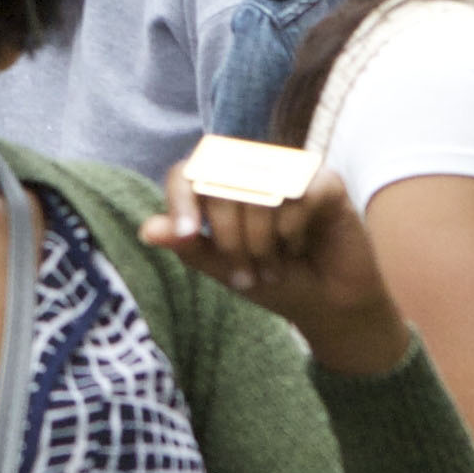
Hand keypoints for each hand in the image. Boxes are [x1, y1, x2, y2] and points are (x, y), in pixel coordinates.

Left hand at [142, 163, 408, 375]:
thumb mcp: (224, 268)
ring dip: (262, 242)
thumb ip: (189, 246)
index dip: (181, 201)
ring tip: (274, 265)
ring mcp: (292, 170)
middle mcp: (256, 168)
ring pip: (259, 191)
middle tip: (248, 273)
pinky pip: (297, 195)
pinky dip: (292, 231)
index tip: (187, 235)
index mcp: (224, 182)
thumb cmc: (274, 280)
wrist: (327, 305)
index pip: (188, 173)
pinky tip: (300, 245)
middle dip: (230, 240)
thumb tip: (146, 229)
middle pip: (222, 184)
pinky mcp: (327, 181)